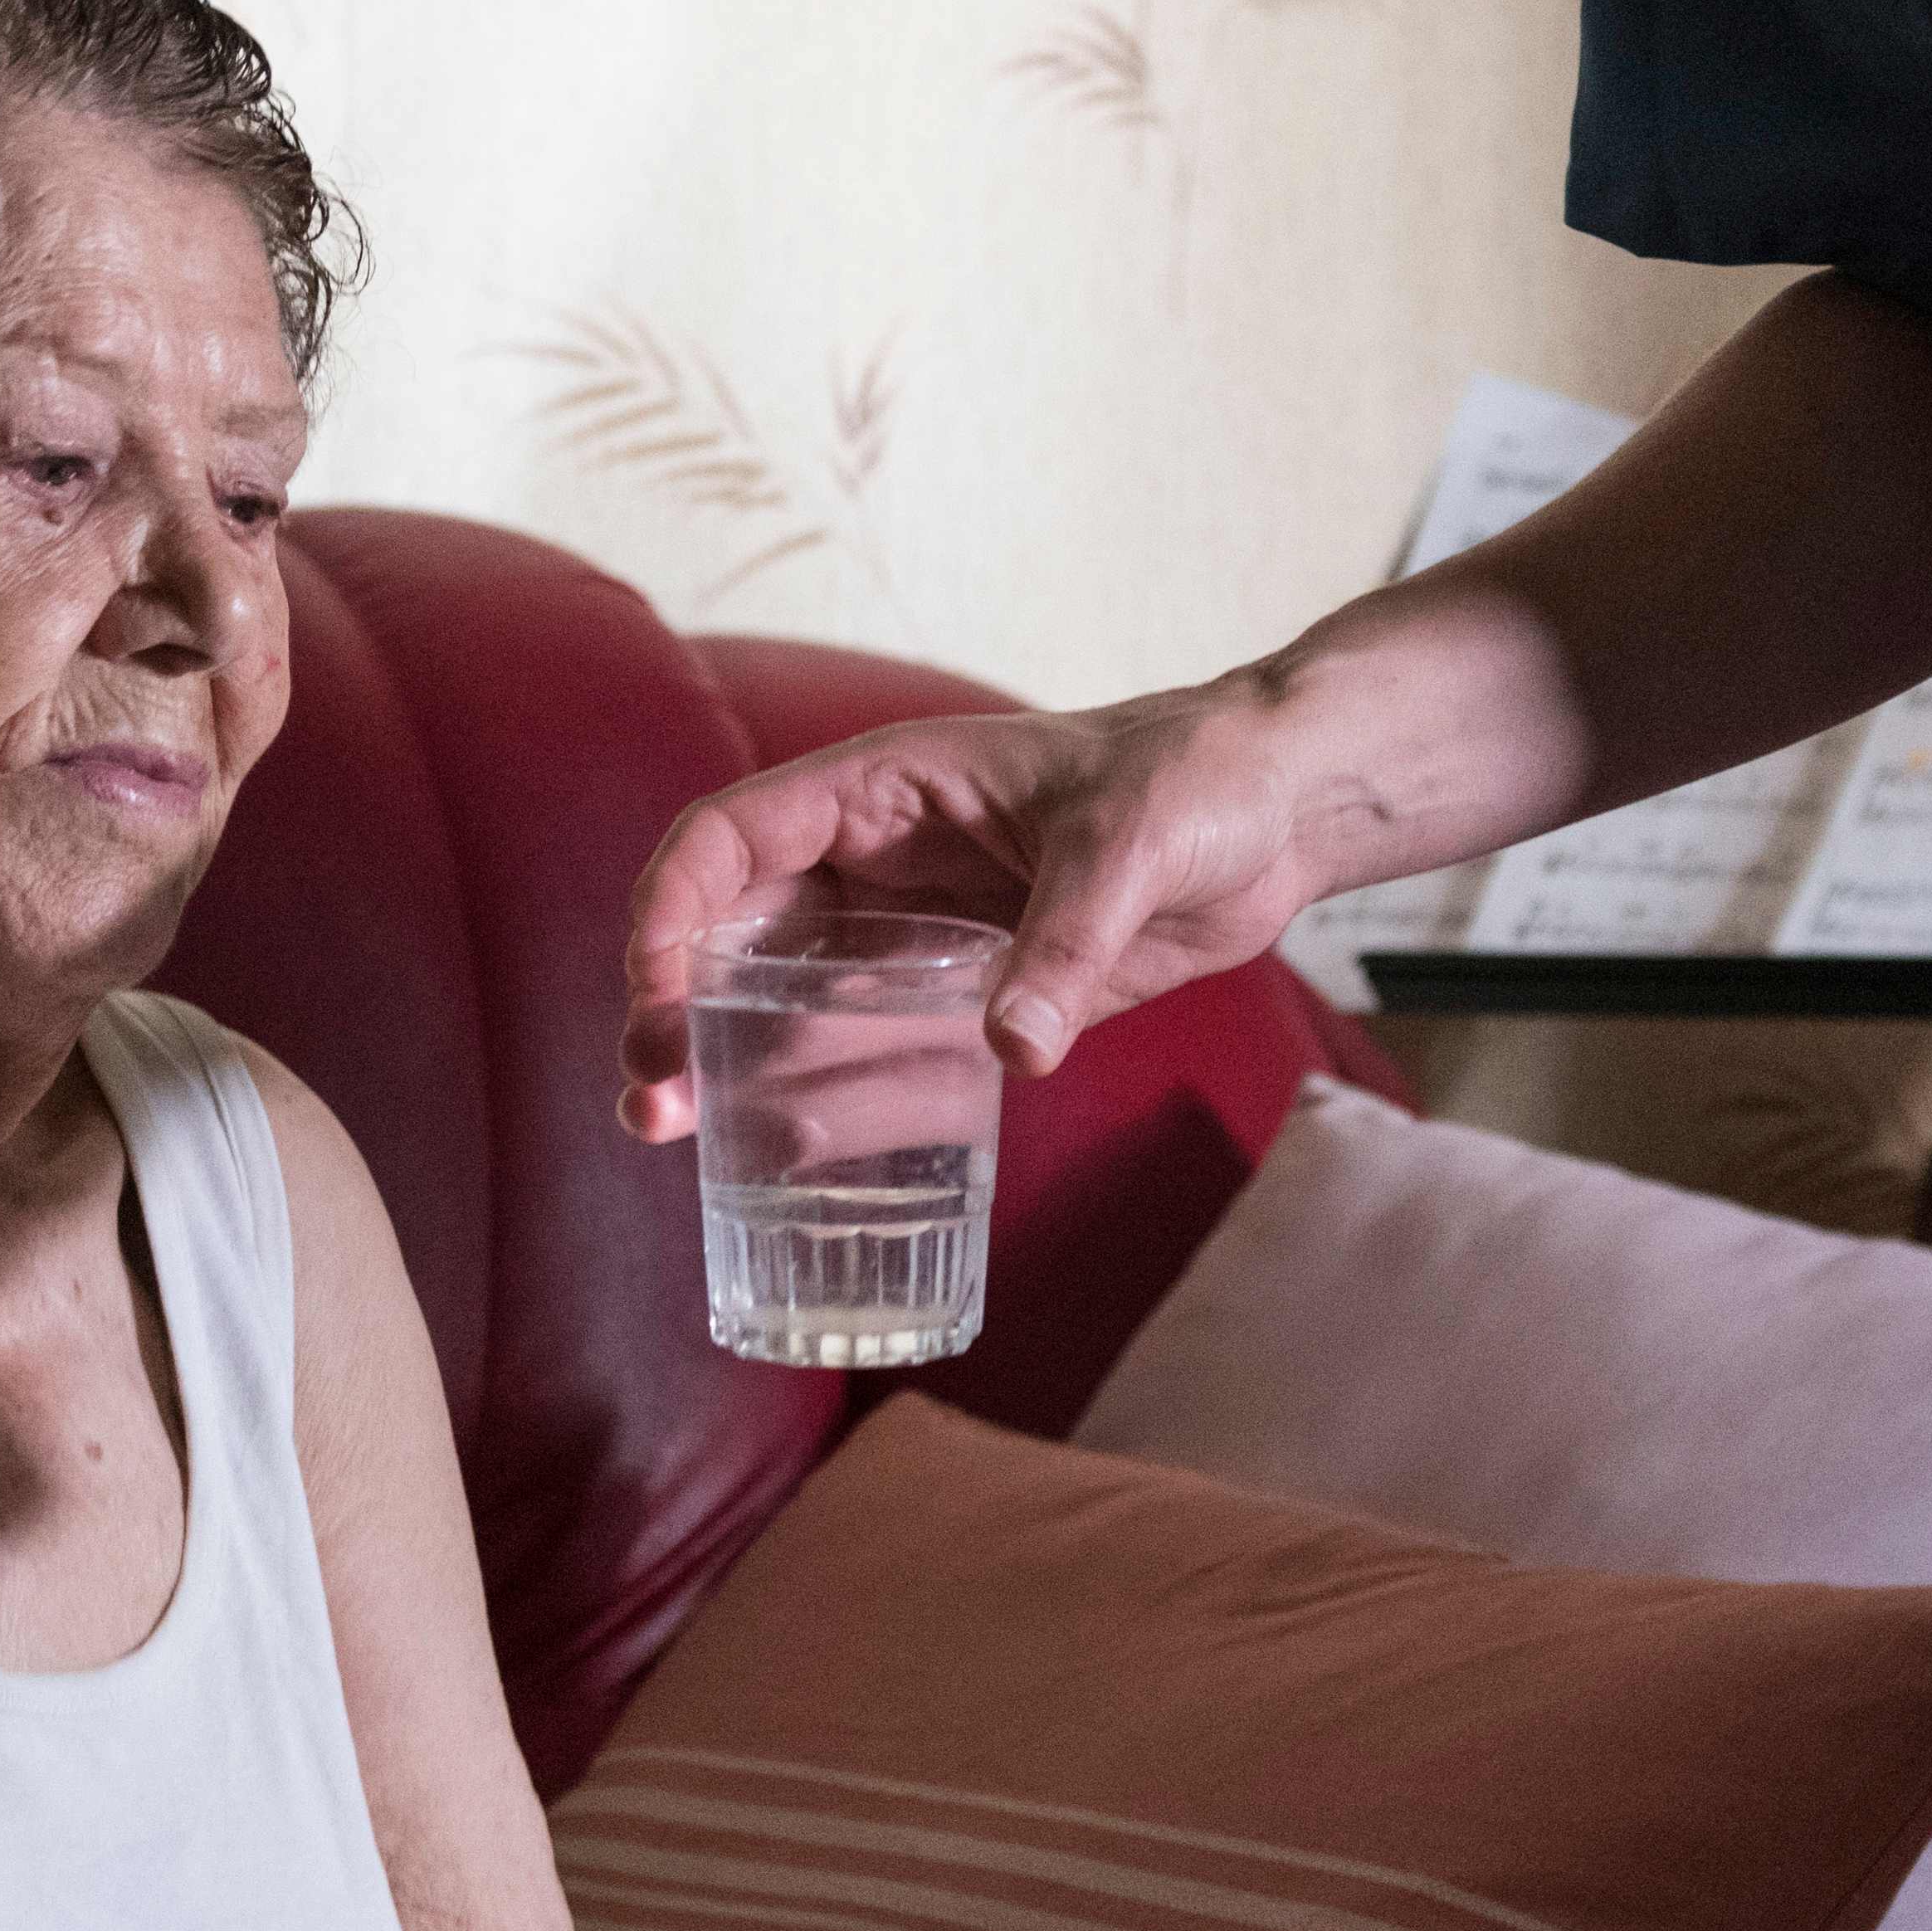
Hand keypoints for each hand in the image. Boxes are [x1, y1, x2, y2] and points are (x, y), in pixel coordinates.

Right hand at [618, 687, 1331, 1144]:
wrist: (1279, 808)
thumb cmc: (1198, 778)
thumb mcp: (1130, 841)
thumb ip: (1069, 939)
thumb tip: (1014, 1042)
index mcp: (887, 787)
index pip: (735, 836)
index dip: (677, 906)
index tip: (658, 989)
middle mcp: (880, 860)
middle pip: (737, 928)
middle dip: (675, 1006)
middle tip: (652, 1098)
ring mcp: (917, 928)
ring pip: (788, 993)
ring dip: (727, 1057)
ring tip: (676, 1135)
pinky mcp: (968, 989)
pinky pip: (872, 1042)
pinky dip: (820, 1090)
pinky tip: (783, 1152)